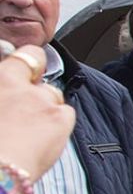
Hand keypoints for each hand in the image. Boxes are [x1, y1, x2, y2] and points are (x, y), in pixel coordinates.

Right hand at [0, 58, 74, 181]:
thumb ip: (3, 95)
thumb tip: (7, 98)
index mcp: (1, 80)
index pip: (24, 56)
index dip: (28, 60)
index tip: (26, 69)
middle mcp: (21, 85)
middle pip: (38, 73)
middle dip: (35, 84)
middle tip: (27, 105)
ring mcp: (43, 100)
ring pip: (52, 94)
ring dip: (46, 106)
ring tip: (30, 129)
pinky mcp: (60, 119)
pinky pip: (66, 113)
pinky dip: (58, 123)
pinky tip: (43, 137)